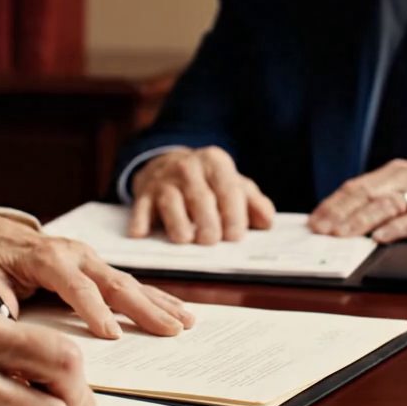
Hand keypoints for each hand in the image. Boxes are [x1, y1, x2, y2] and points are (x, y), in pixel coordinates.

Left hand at [0, 215, 192, 338]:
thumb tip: (7, 320)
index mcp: (48, 259)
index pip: (76, 287)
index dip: (94, 311)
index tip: (113, 335)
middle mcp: (75, 255)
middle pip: (114, 283)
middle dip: (144, 308)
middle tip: (170, 330)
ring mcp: (90, 259)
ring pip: (129, 282)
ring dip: (159, 303)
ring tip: (186, 321)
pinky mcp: (97, 266)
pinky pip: (129, 283)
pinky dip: (154, 298)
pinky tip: (175, 311)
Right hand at [128, 147, 274, 244]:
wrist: (167, 163)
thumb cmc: (208, 183)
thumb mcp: (233, 184)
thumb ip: (253, 202)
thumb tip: (267, 222)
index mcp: (216, 163)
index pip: (228, 190)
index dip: (234, 216)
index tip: (234, 237)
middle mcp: (189, 167)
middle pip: (201, 198)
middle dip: (208, 224)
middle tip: (210, 242)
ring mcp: (163, 179)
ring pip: (170, 202)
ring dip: (178, 225)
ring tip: (186, 239)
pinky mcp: (143, 193)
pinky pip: (140, 208)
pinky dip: (140, 222)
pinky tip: (141, 234)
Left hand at [308, 159, 406, 242]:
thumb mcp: (406, 188)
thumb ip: (380, 199)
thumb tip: (341, 220)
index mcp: (396, 171)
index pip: (356, 187)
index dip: (333, 204)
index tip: (315, 220)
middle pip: (366, 195)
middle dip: (341, 213)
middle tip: (322, 231)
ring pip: (387, 205)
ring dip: (361, 221)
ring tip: (342, 235)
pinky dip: (397, 228)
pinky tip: (380, 237)